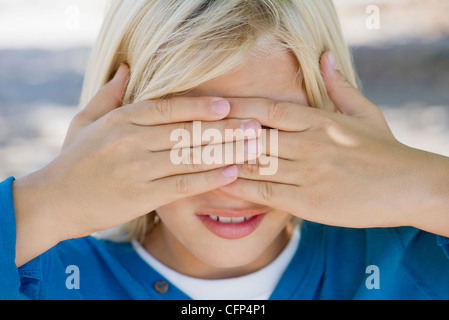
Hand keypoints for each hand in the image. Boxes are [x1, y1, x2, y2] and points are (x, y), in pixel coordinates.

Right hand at [13, 64, 258, 264]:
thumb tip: (127, 68)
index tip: (228, 105)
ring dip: (226, 152)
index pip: (167, 108)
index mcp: (120, 120)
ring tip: (253, 149)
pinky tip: (232, 173)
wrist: (53, 201)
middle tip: (254, 126)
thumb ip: (109, 95)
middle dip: (224, 129)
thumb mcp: (85, 121)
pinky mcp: (142, 196)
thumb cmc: (73, 160)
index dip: (200, 106)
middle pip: (186, 132)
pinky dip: (209, 179)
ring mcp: (137, 169)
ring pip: (190, 157)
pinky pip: (182, 184)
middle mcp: (131, 141)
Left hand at [219, 52, 448, 229]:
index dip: (237, 107)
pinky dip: (240, 187)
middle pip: (254, 135)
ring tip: (198, 157)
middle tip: (194, 132)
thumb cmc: (385, 149)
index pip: (268, 108)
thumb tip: (325, 57)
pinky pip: (265, 192)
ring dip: (225, 159)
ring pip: (255, 162)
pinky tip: (221, 183)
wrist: (410, 186)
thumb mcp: (364, 112)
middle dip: (222, 134)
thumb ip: (338, 86)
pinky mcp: (307, 201)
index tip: (213, 106)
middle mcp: (308, 143)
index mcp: (319, 120)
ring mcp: (307, 172)